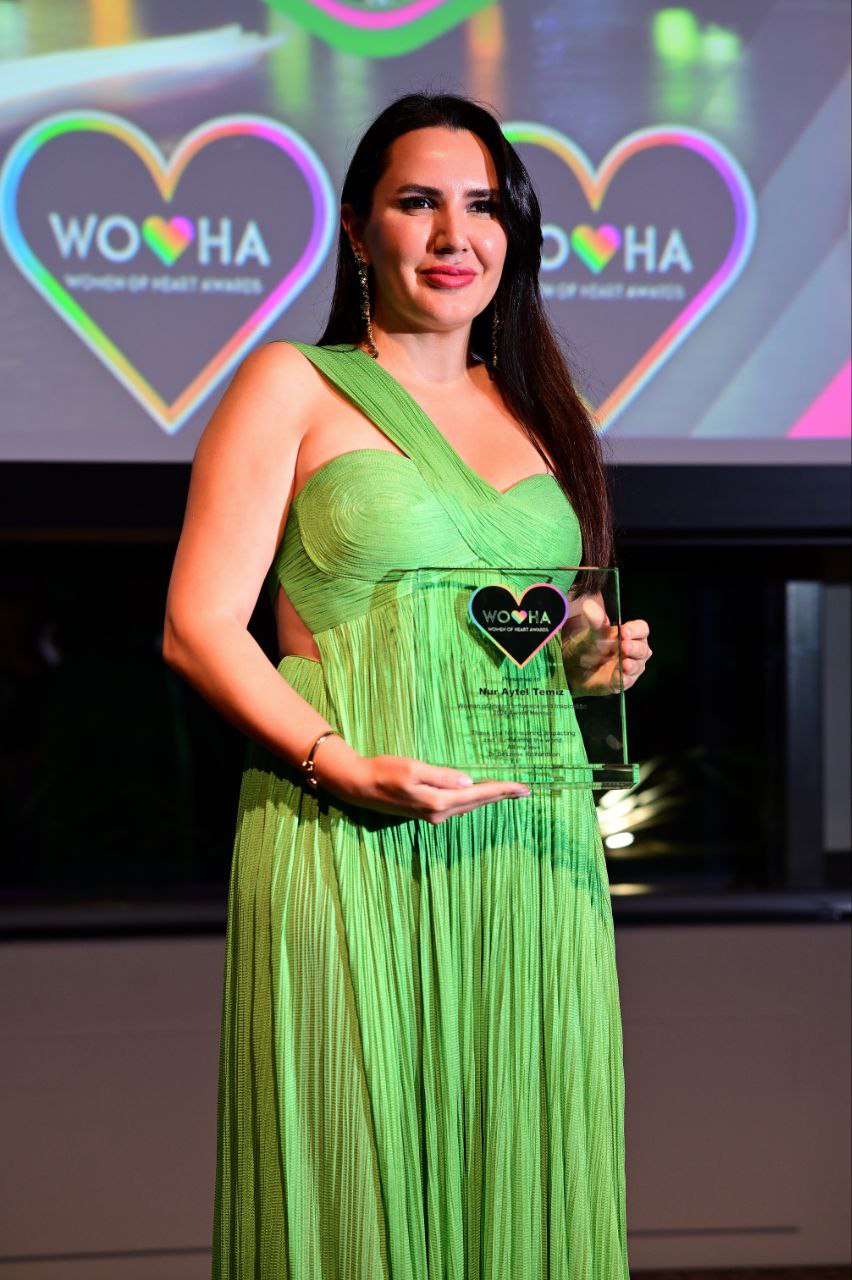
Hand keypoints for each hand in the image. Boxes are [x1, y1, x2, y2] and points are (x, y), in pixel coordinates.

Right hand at [310, 736, 531, 822]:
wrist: (359, 786)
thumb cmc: (384, 772)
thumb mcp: (413, 768)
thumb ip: (441, 775)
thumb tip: (468, 781)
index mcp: (438, 802)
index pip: (478, 794)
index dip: (502, 790)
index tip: (523, 787)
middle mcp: (438, 812)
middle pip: (477, 802)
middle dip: (501, 795)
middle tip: (525, 790)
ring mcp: (432, 814)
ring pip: (469, 805)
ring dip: (489, 798)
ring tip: (508, 792)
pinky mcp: (426, 810)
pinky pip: (458, 805)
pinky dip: (473, 799)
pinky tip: (479, 795)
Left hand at [561, 597, 651, 695]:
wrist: (574, 668)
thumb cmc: (589, 645)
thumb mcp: (592, 631)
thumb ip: (594, 619)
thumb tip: (588, 604)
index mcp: (630, 634)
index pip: (642, 629)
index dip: (636, 630)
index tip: (624, 631)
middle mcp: (634, 651)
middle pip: (643, 649)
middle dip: (635, 648)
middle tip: (624, 647)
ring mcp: (630, 668)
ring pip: (638, 666)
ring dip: (632, 665)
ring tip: (624, 663)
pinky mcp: (622, 682)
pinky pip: (627, 682)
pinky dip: (623, 679)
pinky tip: (620, 677)